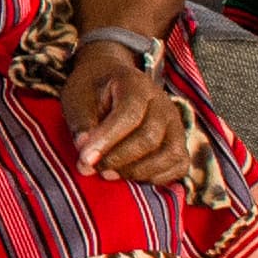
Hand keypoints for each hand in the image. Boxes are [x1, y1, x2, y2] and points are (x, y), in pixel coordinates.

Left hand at [59, 33, 191, 184]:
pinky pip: (179, 165)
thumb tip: (87, 161)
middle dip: (118, 159)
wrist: (110, 80)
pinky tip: (130, 175)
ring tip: (107, 173)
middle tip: (91, 167)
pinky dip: (156, 177)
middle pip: (150, 138)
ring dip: (137, 172)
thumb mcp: (77, 100)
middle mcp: (162, 103)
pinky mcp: (180, 141)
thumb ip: (82, 127)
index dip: (107, 140)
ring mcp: (175, 123)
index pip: (129, 114)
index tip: (85, 159)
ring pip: (170, 154)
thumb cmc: (92, 91)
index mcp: (136, 84)